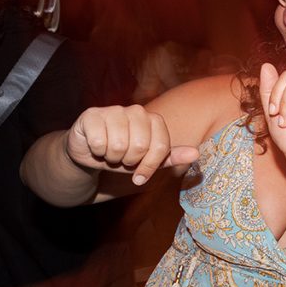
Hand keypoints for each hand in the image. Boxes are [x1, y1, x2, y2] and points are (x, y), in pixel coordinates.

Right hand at [66, 105, 198, 184]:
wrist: (89, 153)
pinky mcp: (91, 115)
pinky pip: (99, 142)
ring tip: (109, 152)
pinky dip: (97, 151)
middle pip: (140, 146)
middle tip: (122, 159)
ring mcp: (113, 110)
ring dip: (111, 157)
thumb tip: (195, 154)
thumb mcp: (147, 160)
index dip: (150, 166)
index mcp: (154, 120)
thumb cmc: (122, 155)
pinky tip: (96, 146)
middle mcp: (136, 110)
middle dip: (129, 161)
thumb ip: (171, 157)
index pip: (161, 147)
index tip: (140, 176)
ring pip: (119, 145)